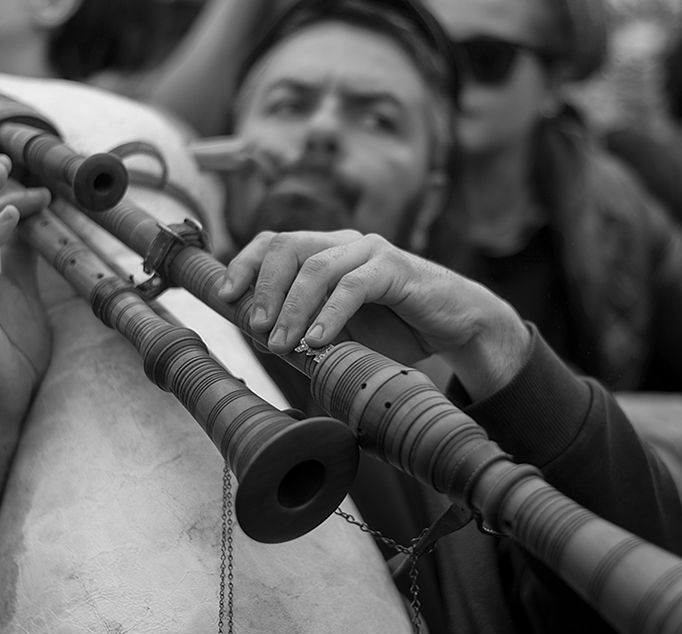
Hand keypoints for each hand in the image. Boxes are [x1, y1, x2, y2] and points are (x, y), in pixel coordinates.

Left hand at [218, 229, 531, 399]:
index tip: (224, 295)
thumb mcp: (342, 328)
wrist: (457, 328)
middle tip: (256, 326)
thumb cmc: (397, 329)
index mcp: (328, 252)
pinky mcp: (396, 269)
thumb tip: (261, 337)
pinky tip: (317, 340)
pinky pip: (354, 286)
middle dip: (264, 287)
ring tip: (282, 343)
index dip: (245, 263)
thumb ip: (307, 326)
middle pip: (289, 246)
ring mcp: (372, 252)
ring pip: (317, 266)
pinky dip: (330, 314)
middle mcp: (346, 244)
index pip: (275, 242)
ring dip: (292, 307)